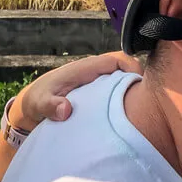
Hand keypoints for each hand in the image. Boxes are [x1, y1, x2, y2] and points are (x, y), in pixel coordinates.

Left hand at [8, 52, 142, 131]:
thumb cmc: (37, 101)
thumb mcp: (39, 103)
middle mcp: (95, 74)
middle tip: (151, 105)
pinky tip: (132, 121)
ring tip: (146, 115)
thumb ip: (50, 105)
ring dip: (134, 94)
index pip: (116, 60)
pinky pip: (118, 95)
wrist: (30, 107)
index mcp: (85, 69)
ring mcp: (98, 85)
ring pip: (123, 84)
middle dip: (139, 83)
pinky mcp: (99, 97)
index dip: (132, 68)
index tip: (143, 85)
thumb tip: (66, 110)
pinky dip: (127, 103)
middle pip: (126, 71)